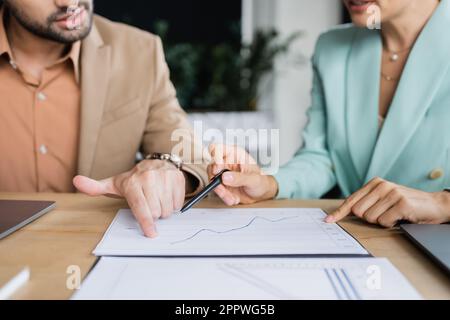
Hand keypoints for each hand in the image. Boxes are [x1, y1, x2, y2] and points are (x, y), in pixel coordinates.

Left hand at [73, 160, 185, 237]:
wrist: (155, 163)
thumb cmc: (134, 180)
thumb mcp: (114, 184)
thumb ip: (94, 187)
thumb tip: (76, 181)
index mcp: (133, 182)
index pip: (141, 208)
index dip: (147, 223)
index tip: (151, 234)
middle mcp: (149, 178)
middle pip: (157, 212)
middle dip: (154, 215)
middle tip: (149, 206)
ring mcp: (165, 177)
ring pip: (168, 209)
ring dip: (164, 210)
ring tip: (158, 201)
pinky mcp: (177, 178)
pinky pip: (178, 202)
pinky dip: (174, 205)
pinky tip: (167, 196)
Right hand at [207, 144, 278, 204]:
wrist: (261, 194)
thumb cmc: (260, 181)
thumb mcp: (253, 179)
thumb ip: (240, 178)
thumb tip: (225, 176)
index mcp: (235, 154)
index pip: (218, 148)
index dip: (215, 157)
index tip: (218, 169)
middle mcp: (227, 162)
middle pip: (212, 166)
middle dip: (217, 180)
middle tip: (223, 188)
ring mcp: (222, 174)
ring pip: (212, 180)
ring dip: (221, 191)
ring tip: (232, 197)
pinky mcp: (221, 184)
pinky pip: (216, 190)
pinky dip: (223, 196)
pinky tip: (233, 198)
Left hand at [326, 177, 449, 226]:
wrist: (435, 204)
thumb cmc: (406, 204)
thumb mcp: (384, 198)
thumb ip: (367, 202)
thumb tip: (345, 212)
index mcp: (374, 183)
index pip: (351, 200)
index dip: (339, 212)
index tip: (328, 220)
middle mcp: (381, 186)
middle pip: (359, 212)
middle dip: (370, 218)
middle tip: (385, 214)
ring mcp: (392, 193)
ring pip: (371, 218)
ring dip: (382, 221)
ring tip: (394, 214)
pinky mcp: (401, 204)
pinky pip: (384, 222)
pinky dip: (391, 224)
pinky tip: (400, 217)